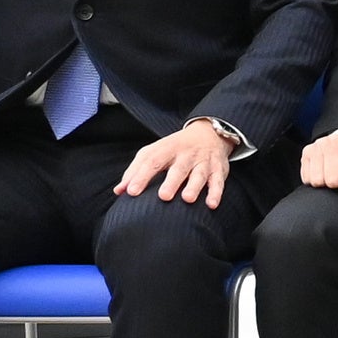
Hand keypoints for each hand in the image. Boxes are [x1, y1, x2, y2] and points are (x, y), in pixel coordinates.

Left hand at [117, 119, 237, 207]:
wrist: (209, 133)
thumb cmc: (174, 149)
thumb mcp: (153, 152)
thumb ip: (135, 171)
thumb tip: (119, 191)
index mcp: (166, 149)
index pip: (152, 162)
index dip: (141, 176)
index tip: (131, 192)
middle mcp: (186, 155)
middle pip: (178, 168)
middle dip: (171, 182)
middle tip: (163, 196)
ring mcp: (203, 161)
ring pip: (199, 174)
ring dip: (194, 186)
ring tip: (187, 199)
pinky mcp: (218, 169)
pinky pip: (218, 181)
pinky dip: (216, 192)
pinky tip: (211, 205)